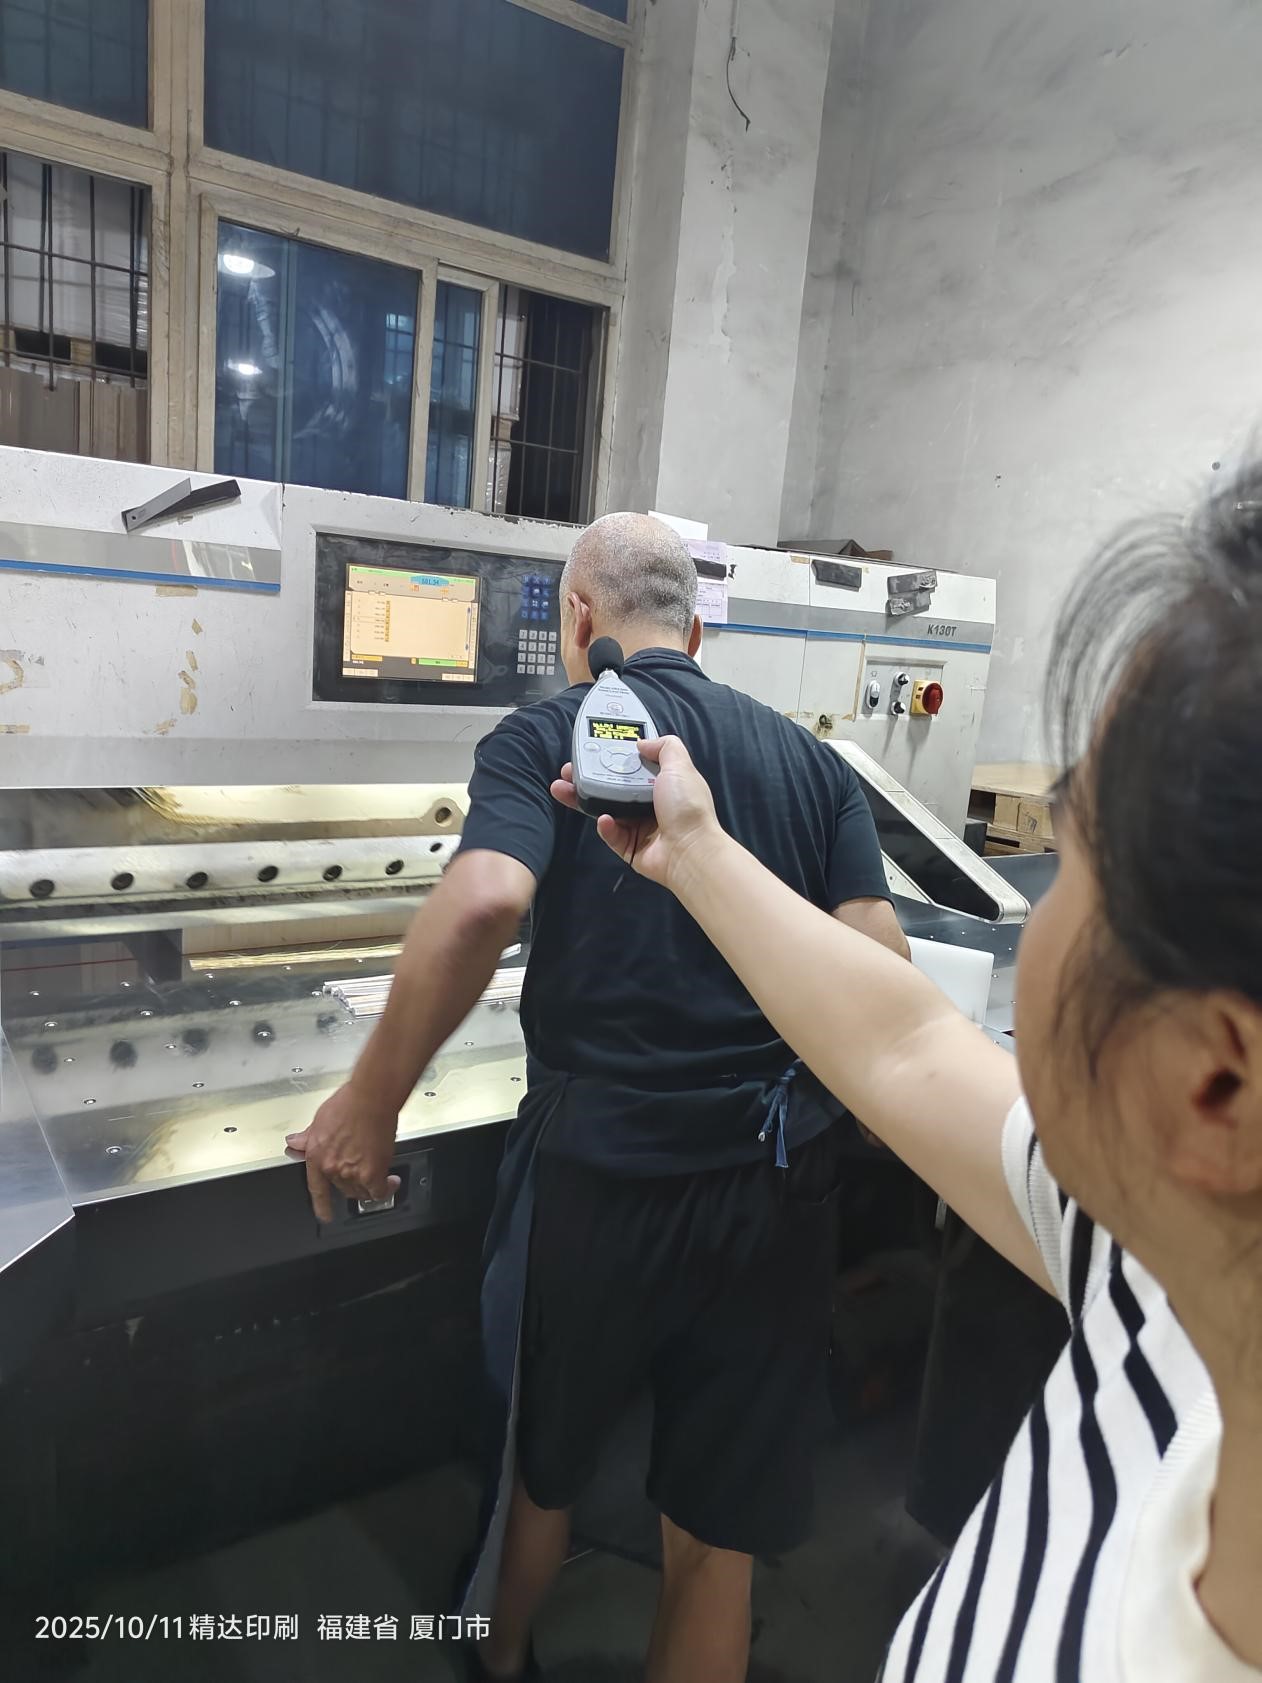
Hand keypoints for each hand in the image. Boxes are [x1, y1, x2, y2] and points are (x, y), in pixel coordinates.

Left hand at [286, 1083, 399, 1222]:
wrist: (371, 1097)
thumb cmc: (350, 1101)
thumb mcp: (320, 1119)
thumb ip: (308, 1137)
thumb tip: (295, 1142)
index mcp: (316, 1155)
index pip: (316, 1188)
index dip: (321, 1205)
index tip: (324, 1215)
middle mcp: (332, 1167)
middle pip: (342, 1188)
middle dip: (353, 1183)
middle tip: (364, 1175)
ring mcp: (352, 1171)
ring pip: (361, 1191)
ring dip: (370, 1187)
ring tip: (381, 1179)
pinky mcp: (373, 1172)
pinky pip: (378, 1191)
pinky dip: (386, 1189)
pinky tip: (391, 1182)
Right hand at [550, 735, 721, 888]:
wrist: (691, 851)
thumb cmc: (687, 807)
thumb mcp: (680, 766)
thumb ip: (664, 747)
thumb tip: (642, 742)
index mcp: (662, 784)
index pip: (631, 766)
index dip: (611, 757)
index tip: (591, 750)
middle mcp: (649, 804)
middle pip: (612, 787)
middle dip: (588, 777)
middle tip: (568, 771)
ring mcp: (639, 827)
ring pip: (605, 809)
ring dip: (583, 800)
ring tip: (562, 789)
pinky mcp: (630, 848)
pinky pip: (611, 834)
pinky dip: (605, 827)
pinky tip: (603, 819)